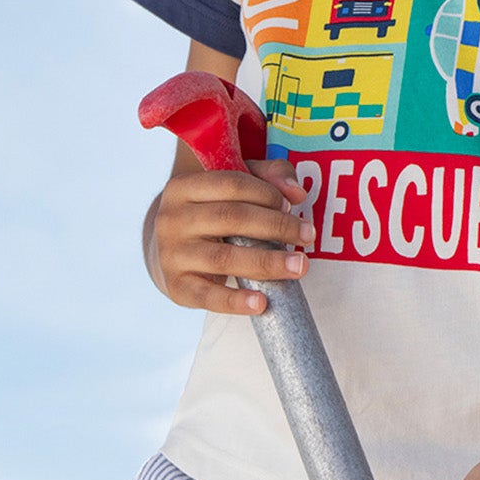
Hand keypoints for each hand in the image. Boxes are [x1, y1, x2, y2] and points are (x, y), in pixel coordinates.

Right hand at [149, 160, 315, 313]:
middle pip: (231, 218)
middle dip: (276, 226)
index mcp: (183, 186)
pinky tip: (261, 303)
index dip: (267, 194)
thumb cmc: (212, 211)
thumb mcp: (235, 186)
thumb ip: (269, 177)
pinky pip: (207, 296)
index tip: (291, 206)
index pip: (232, 184)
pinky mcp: (176, 286)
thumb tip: (297, 194)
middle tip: (308, 236)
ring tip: (299, 266)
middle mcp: (171, 218)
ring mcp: (171, 254)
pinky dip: (235, 301)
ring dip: (267, 262)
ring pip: (224, 258)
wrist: (171, 250)